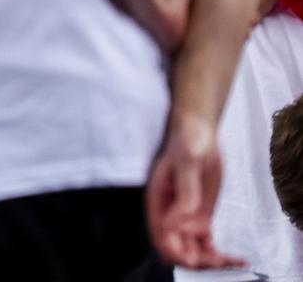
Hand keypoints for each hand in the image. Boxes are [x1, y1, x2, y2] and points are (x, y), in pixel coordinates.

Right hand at [147, 114, 244, 268]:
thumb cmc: (189, 143)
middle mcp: (170, 214)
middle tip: (216, 259)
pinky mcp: (201, 218)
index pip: (160, 234)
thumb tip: (180, 220)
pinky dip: (220, 255)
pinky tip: (237, 259)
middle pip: (176, 248)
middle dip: (193, 260)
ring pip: (192, 250)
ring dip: (207, 261)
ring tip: (230, 261)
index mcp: (159, 201)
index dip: (172, 249)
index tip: (191, 256)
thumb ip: (186, 190)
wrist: (200, 135)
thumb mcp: (187, 163)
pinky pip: (207, 244)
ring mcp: (186, 218)